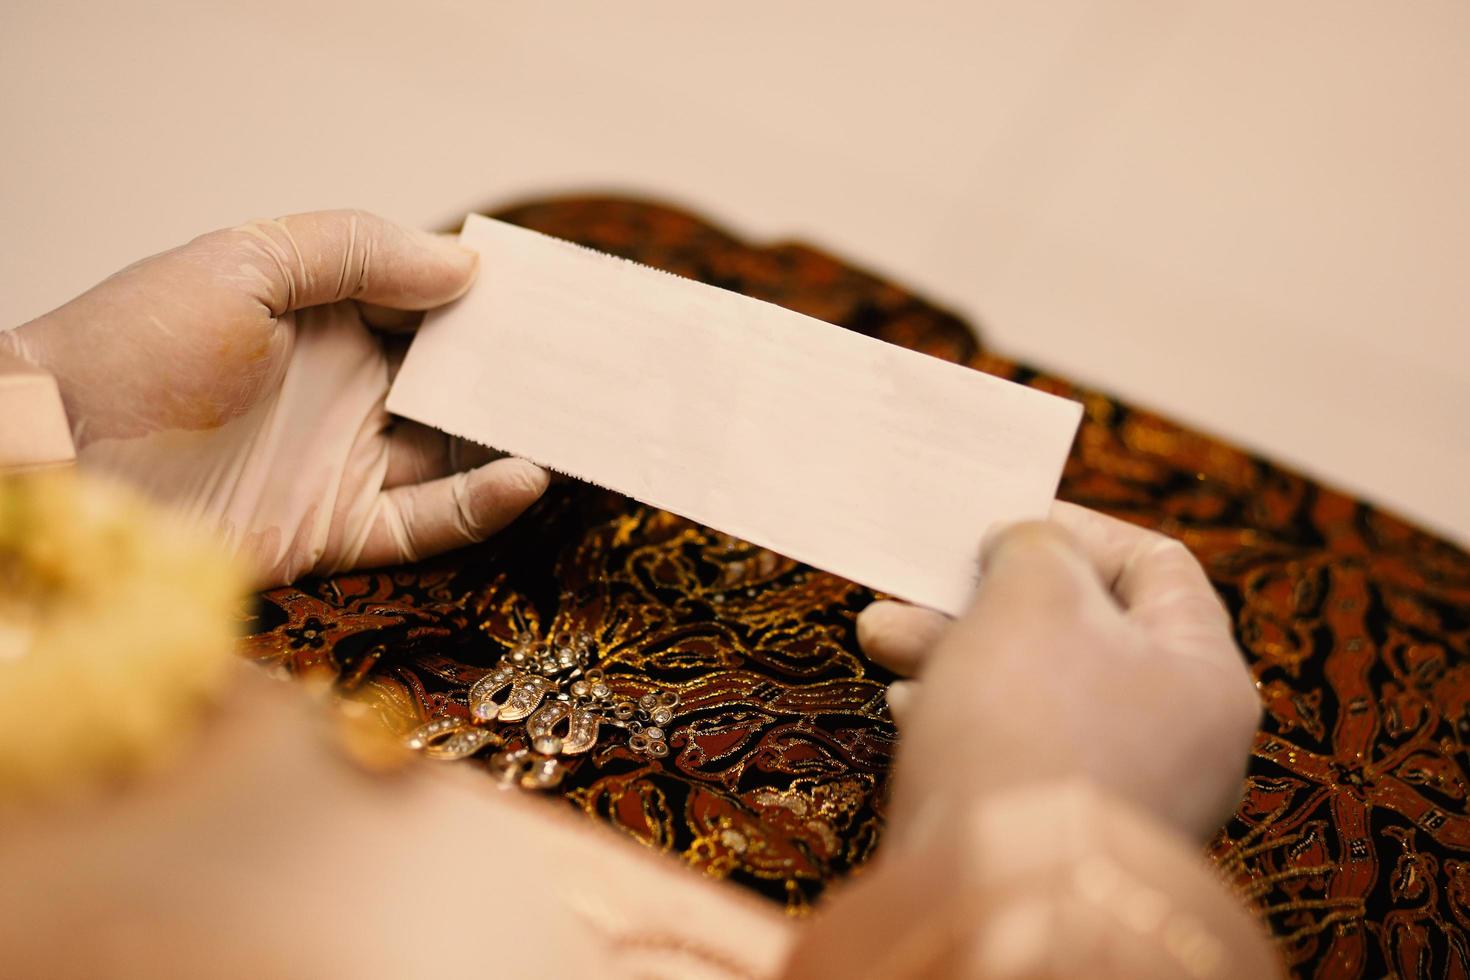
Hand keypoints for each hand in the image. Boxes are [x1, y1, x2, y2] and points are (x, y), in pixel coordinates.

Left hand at [2, 211, 546, 586]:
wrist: (63, 459)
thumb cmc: (137, 346)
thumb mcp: (245, 265)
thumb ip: (356, 251)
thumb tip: (464, 268)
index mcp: (324, 318)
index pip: (429, 305)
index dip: (492, 302)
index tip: (560, 297)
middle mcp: (345, 389)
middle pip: (457, 381)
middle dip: (522, 372)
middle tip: (598, 365)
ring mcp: (345, 461)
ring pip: (458, 452)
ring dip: (521, 437)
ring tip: (585, 420)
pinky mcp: (339, 530)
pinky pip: (431, 521)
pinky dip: (485, 503)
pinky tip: (528, 473)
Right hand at [858, 502, 1260, 841]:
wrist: (998, 890)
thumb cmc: (1030, 722)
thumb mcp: (1033, 597)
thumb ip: (1036, 548)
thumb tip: (1026, 546)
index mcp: (1204, 673)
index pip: (1156, 565)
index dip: (1075, 528)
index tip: (1000, 521)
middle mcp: (1180, 738)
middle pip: (1083, 631)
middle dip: (988, 597)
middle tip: (917, 582)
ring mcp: (1121, 793)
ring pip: (1036, 691)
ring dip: (956, 650)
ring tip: (880, 634)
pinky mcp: (1059, 835)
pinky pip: (1015, 751)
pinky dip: (961, 715)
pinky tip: (905, 703)